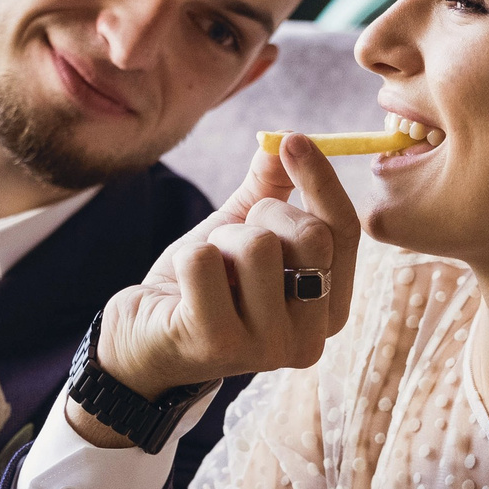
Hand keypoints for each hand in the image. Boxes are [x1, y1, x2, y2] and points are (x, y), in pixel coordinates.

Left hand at [81, 133, 360, 419]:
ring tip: (207, 273)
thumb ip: (271, 188)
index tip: (294, 140)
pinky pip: (204, 262)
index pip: (345, 233)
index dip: (322, 180)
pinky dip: (187, 258)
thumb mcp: (243, 233)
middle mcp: (308, 340)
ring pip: (256, 246)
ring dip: (220, 242)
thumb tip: (285, 139)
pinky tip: (182, 289)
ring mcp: (265, 348)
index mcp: (328, 310)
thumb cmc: (202, 287)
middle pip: (310, 235)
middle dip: (264, 215)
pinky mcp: (216, 344)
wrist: (143, 342)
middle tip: (233, 238)